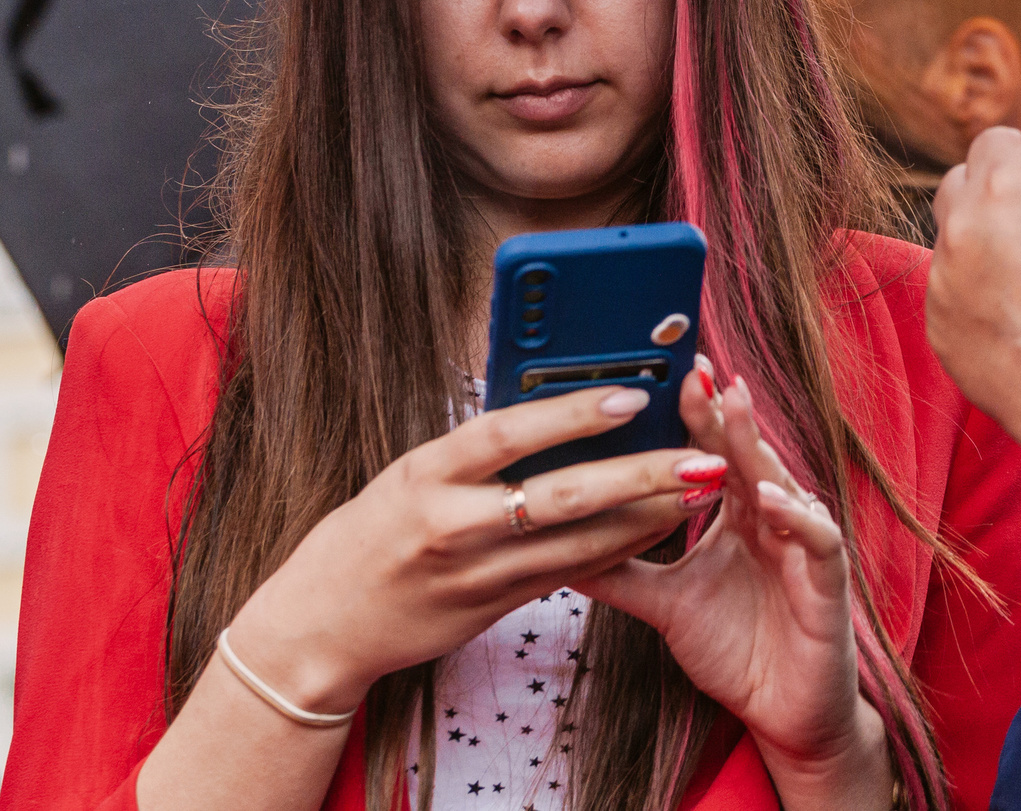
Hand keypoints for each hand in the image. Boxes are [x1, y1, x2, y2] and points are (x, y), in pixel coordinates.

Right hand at [225, 386, 719, 711]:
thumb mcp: (409, 473)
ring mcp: (476, 575)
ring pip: (579, 545)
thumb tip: (553, 405)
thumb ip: (474, 451)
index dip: (572, 413)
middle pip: (560, 496)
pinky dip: (616, 550)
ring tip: (697, 492)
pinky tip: (655, 529)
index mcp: (425, 473)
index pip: (508, 433)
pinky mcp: (493, 610)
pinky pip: (568, 576)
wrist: (322, 625)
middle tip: (696, 457)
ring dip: (645, 519)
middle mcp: (452, 525)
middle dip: (638, 476)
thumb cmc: (369, 532)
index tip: (632, 394)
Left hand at [579, 361, 892, 809]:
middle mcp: (772, 518)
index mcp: (737, 514)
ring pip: (782, 480)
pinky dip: (793, 515)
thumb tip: (552, 546)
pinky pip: (816, 538)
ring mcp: (802, 544)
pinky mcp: (827, 581)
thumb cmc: (735, 650)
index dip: (696, 411)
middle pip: (747, 452)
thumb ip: (618, 570)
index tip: (668, 371)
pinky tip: (765, 498)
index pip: (715, 451)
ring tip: (730, 410)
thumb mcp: (665, 604)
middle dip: (723, 409)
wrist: (784, 716)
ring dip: (756, 446)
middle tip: (696, 370)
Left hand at [927, 69, 1020, 519]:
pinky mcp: (937, 330)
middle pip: (965, 182)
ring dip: (990, 248)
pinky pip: (953, 292)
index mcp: (1002, 185)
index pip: (996, 139)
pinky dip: (982, 299)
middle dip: (1002, 197)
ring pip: (958, 239)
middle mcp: (957, 227)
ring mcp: (940, 282)